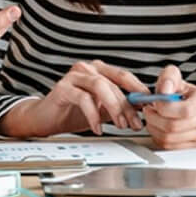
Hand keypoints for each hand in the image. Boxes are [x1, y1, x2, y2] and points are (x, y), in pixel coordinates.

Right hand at [0, 60, 148, 137]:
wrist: (46, 118)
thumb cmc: (73, 111)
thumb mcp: (101, 109)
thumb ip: (118, 105)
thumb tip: (140, 108)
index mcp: (98, 70)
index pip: (123, 76)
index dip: (138, 89)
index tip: (150, 104)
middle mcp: (87, 68)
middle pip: (114, 84)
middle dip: (128, 106)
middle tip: (135, 123)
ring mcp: (74, 76)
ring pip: (101, 86)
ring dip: (114, 107)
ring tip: (120, 125)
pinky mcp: (63, 88)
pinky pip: (83, 99)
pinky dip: (93, 115)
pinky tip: (98, 128)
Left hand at [139, 65, 195, 150]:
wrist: (190, 105)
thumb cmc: (182, 93)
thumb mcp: (175, 78)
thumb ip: (169, 77)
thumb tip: (165, 90)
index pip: (185, 111)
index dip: (165, 108)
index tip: (156, 102)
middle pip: (174, 126)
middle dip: (154, 118)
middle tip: (149, 110)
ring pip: (169, 139)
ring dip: (154, 128)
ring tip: (153, 117)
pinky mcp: (194, 147)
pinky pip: (169, 147)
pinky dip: (158, 137)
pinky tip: (159, 127)